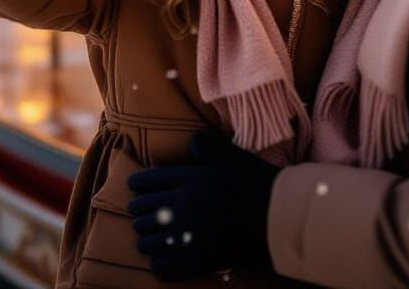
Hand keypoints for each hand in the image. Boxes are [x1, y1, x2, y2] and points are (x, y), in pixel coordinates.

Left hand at [127, 132, 278, 280]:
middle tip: (135, 212)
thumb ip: (208, 147)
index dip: (139, 184)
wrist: (276, 217)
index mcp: (189, 180)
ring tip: (143, 239)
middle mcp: (183, 207)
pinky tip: (156, 264)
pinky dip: (159, 266)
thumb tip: (193, 141)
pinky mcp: (200, 260)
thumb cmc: (254, 182)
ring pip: (153, 240)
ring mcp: (190, 236)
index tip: (132, 186)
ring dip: (145, 239)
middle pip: (147, 211)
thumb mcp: (231, 156)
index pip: (152, 181)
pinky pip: (169, 267)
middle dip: (138, 211)